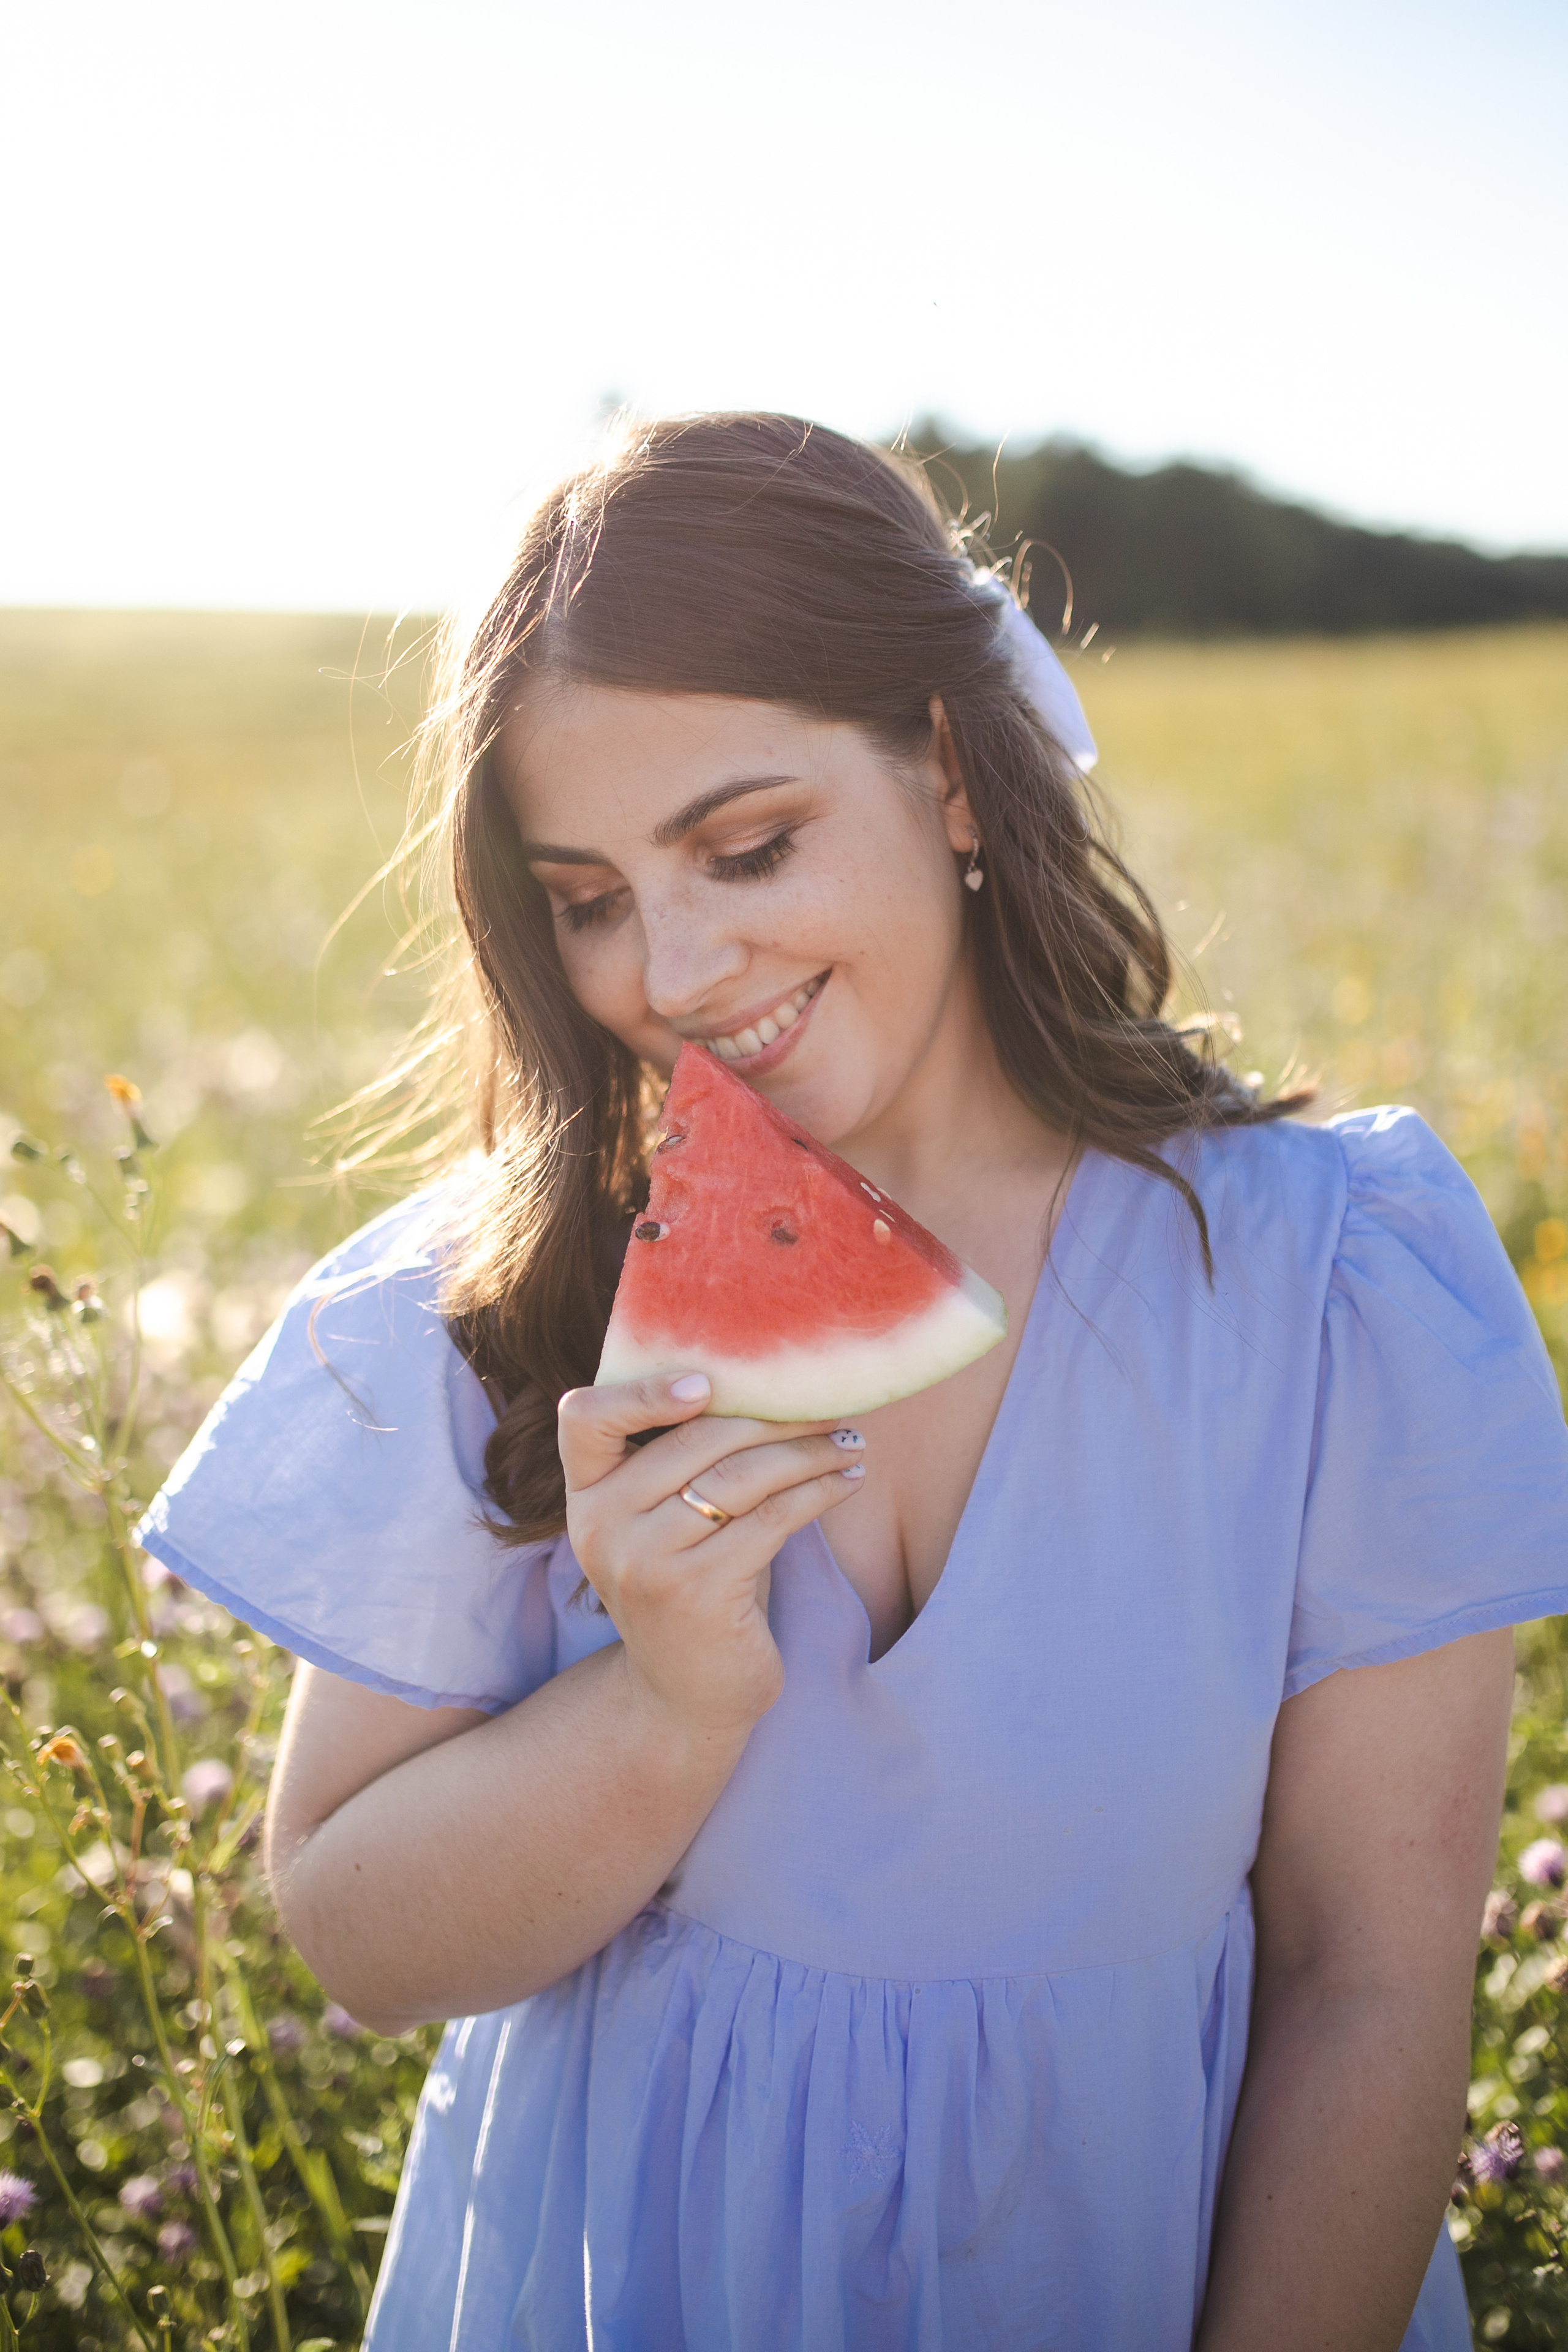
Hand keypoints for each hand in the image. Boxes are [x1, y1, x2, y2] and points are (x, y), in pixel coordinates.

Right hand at [557, 1373, 865, 1740]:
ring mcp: (646, 1562)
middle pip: (695, 1438)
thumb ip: (677, 1463)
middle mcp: (602, 1527)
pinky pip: (772, 1518)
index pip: (585, 1419)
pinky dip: (819, 1491)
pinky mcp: (698, 1593)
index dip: (641, 1390)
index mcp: (586, 1497)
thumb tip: (764, 1381)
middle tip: (828, 1405)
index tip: (708, 1381)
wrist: (682, 1698)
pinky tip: (848, 1480)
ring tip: (850, 1440)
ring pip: (741, 1475)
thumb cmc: (686, 1589)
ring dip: (809, 1451)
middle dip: (773, 1415)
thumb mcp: (659, 1525)